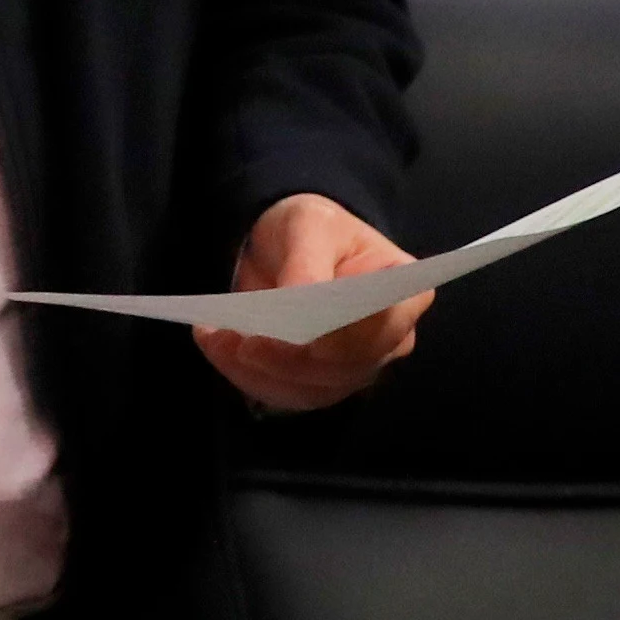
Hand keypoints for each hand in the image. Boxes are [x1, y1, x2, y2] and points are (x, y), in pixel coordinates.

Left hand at [194, 193, 428, 411]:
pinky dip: (248, 378)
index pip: (382, 329)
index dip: (343, 340)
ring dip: (258, 373)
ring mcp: (358, 366)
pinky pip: (289, 394)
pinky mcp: (322, 381)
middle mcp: (390, 339)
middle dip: (287, 360)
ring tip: (216, 340)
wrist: (292, 245)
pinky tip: (219, 350)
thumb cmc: (314, 229)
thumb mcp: (309, 225)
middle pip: (344, 368)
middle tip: (237, 340)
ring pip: (312, 389)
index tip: (301, 338)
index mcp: (404, 295)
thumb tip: (300, 298)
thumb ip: (308, 263)